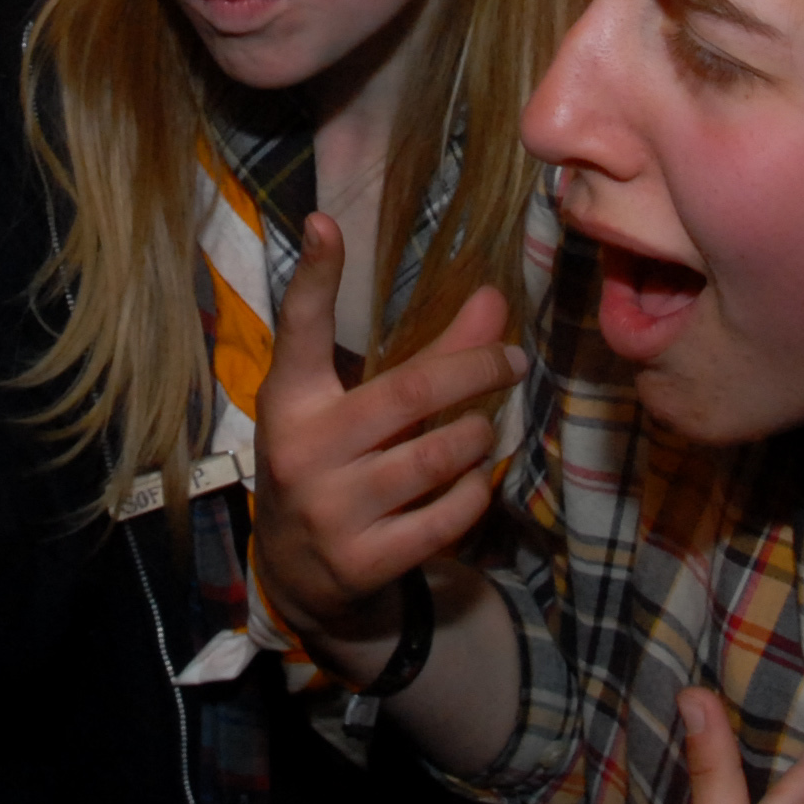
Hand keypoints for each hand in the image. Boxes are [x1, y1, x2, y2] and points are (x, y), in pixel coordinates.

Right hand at [249, 215, 517, 689]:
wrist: (301, 579)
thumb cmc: (335, 466)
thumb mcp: (357, 408)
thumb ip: (426, 354)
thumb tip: (494, 298)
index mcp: (290, 401)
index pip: (301, 330)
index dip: (315, 277)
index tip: (326, 223)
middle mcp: (302, 450)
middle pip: (411, 391)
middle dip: (476, 368)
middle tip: (513, 359)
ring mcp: (330, 510)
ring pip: (438, 455)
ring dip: (478, 436)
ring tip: (485, 429)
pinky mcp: (362, 561)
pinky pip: (447, 515)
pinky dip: (473, 491)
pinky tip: (471, 480)